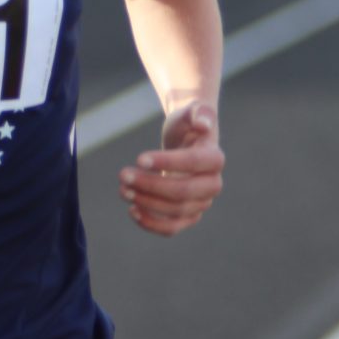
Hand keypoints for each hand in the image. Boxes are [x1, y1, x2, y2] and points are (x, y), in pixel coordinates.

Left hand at [119, 102, 222, 236]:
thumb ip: (199, 112)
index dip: (167, 162)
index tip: (139, 158)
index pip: (194, 163)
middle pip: (183, 192)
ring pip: (176, 211)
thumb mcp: (190, 111)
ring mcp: (201, 203)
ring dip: (146, 202)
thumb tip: (204, 124)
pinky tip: (132, 210)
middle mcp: (213, 184)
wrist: (185, 142)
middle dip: (151, 185)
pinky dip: (152, 223)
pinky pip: (172, 228)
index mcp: (215, 158)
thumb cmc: (186, 125)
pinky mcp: (188, 216)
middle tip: (123, 175)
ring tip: (123, 189)